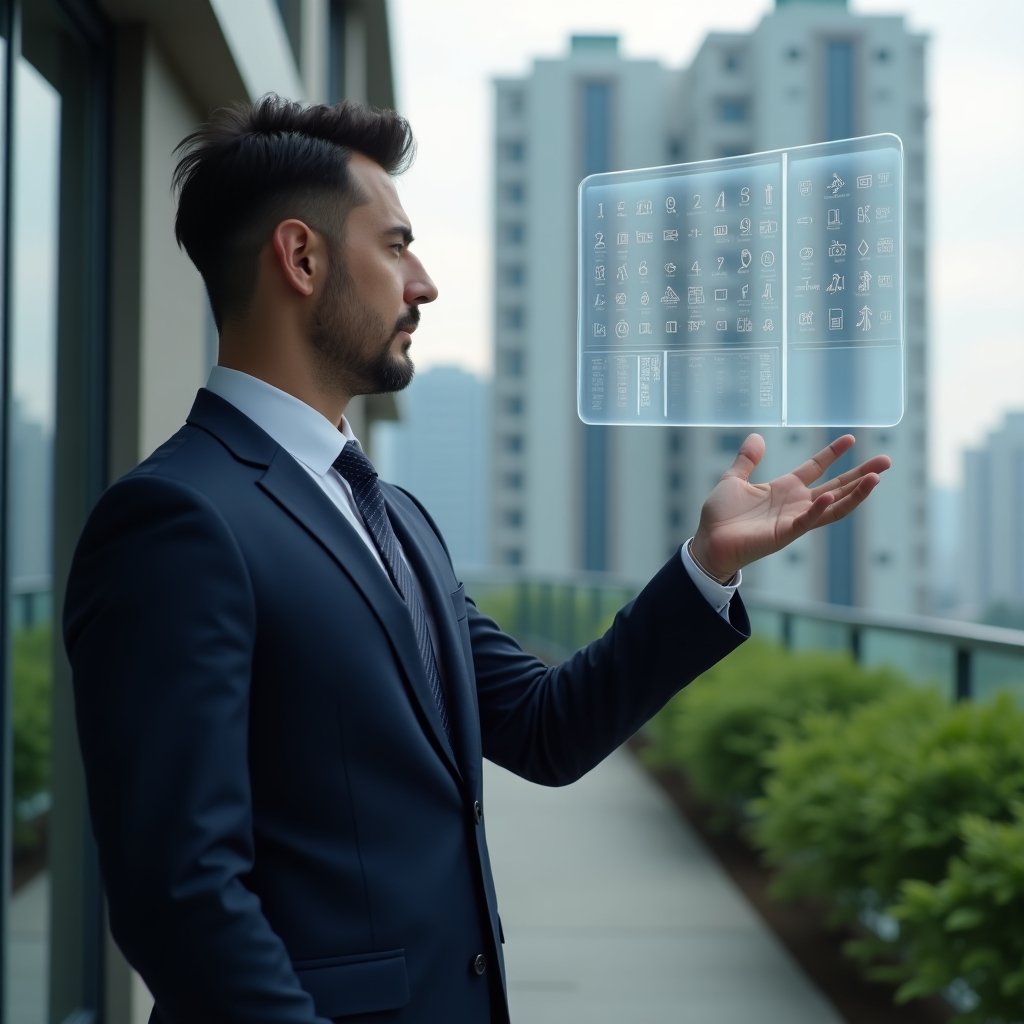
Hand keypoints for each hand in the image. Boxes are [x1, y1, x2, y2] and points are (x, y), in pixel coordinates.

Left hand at [689, 433, 890, 582]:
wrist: (708, 542)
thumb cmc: (721, 515)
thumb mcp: (733, 479)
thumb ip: (746, 460)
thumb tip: (757, 436)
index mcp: (785, 488)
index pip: (816, 468)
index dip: (832, 453)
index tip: (851, 438)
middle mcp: (795, 503)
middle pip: (836, 486)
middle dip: (861, 474)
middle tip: (887, 460)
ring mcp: (793, 519)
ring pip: (833, 506)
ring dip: (854, 493)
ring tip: (875, 478)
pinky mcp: (784, 534)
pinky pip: (806, 522)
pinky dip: (818, 510)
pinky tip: (828, 496)